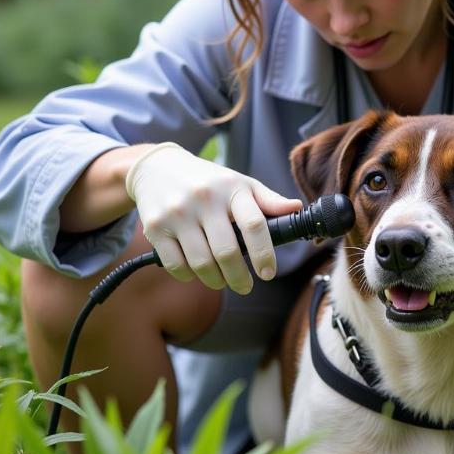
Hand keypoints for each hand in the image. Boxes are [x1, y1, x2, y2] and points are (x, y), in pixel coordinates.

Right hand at [125, 142, 301, 291]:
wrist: (158, 167)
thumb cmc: (209, 180)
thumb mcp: (240, 183)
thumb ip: (268, 200)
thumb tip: (296, 208)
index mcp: (232, 188)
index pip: (254, 224)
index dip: (264, 253)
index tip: (268, 273)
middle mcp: (204, 199)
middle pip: (227, 252)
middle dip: (239, 278)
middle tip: (245, 286)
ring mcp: (178, 213)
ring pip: (202, 263)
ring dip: (216, 280)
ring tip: (222, 280)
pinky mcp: (156, 227)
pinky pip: (176, 265)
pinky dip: (189, 276)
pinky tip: (197, 272)